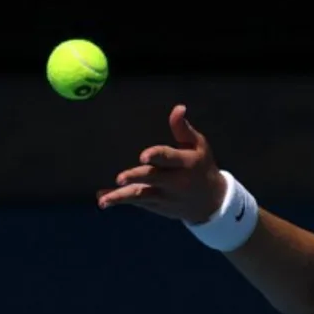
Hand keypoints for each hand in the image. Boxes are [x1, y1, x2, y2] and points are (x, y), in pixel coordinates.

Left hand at [97, 104, 228, 223]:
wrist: (210, 202)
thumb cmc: (201, 166)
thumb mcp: (199, 146)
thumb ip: (183, 129)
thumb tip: (178, 108)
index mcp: (185, 163)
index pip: (169, 158)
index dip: (156, 156)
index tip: (143, 156)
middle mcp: (174, 181)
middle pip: (152, 178)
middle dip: (136, 178)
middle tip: (119, 178)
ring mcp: (164, 196)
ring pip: (141, 196)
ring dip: (121, 197)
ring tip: (104, 201)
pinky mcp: (156, 205)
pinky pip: (137, 202)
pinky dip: (120, 201)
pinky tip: (103, 200)